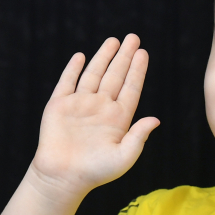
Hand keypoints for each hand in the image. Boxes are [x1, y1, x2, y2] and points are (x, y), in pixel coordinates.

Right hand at [30, 34, 159, 200]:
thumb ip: (138, 137)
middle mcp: (100, 108)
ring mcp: (80, 105)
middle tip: (133, 37)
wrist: (62, 177)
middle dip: (124, 56)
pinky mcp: (59, 106)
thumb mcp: (124, 157)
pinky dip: (73, 68)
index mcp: (118, 119)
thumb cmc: (95, 172)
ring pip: (94, 74)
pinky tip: (81, 56)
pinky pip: (67, 82)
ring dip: (103, 57)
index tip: (143, 53)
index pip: (130, 88)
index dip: (137, 70)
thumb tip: (155, 119)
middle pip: (115, 76)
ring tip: (113, 40)